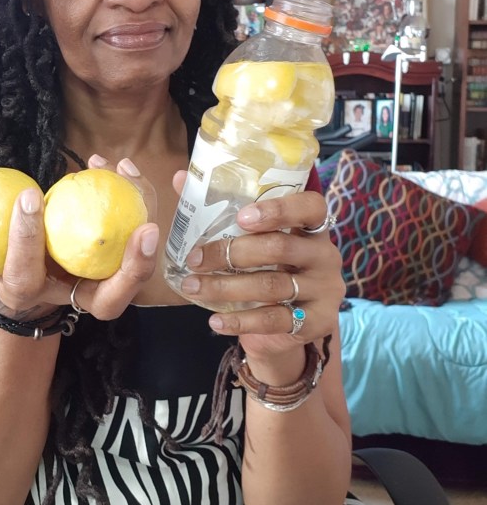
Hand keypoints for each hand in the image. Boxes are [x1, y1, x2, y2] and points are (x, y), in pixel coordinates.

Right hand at [0, 164, 158, 320]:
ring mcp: (97, 286)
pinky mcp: (116, 266)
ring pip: (134, 277)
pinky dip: (138, 205)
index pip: (25, 275)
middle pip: (109, 302)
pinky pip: (135, 241)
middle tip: (142, 231)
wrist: (24, 270)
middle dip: (128, 273)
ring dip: (147, 242)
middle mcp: (69, 297)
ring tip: (140, 191)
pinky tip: (124, 166)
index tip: (26, 196)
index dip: (25, 241)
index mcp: (25, 290)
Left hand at [179, 189, 344, 363]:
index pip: (310, 207)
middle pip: (280, 247)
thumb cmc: (268, 269)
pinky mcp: (318, 321)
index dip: (278, 209)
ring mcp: (325, 289)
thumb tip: (180, 177)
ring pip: (273, 285)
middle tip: (195, 258)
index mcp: (312, 227)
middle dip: (231, 252)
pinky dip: (242, 321)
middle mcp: (324, 255)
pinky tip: (214, 321)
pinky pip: (275, 320)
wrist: (291, 326)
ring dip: (226, 287)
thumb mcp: (253, 241)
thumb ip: (221, 208)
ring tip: (192, 287)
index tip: (241, 217)